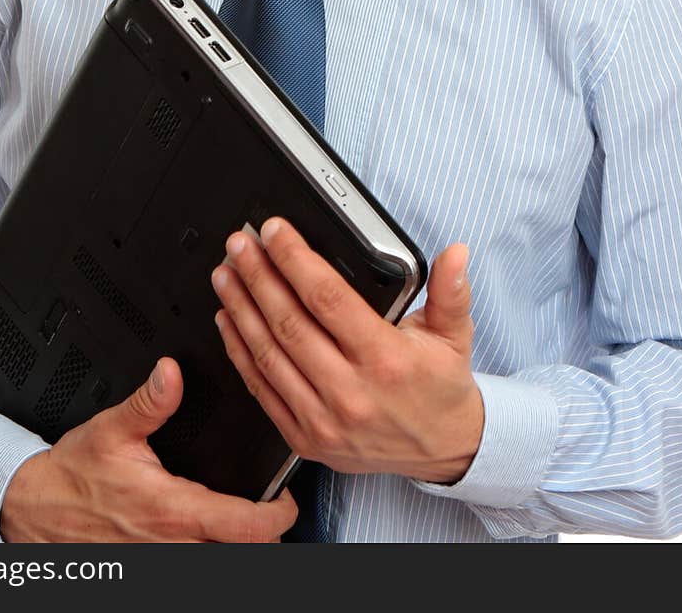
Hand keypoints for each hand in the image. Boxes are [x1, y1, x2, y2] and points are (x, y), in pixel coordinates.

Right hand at [0, 357, 297, 541]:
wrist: (33, 512)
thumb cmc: (72, 475)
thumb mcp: (111, 429)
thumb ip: (149, 403)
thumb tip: (172, 372)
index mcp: (172, 509)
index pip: (247, 526)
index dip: (279, 516)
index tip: (288, 498)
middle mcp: (173, 544)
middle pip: (245, 553)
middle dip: (267, 533)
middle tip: (273, 504)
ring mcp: (163, 562)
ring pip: (222, 563)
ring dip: (240, 543)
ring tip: (248, 515)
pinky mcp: (151, 568)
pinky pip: (196, 565)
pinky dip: (211, 549)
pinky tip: (213, 530)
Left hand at [210, 218, 483, 484]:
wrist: (443, 450)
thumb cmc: (442, 387)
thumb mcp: (455, 334)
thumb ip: (451, 290)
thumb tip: (455, 254)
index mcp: (386, 360)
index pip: (327, 299)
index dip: (295, 260)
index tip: (274, 231)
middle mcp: (351, 393)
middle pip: (289, 323)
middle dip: (258, 276)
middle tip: (239, 244)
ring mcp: (324, 421)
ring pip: (269, 355)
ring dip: (240, 309)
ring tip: (226, 275)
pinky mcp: (306, 439)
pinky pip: (262, 391)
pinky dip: (240, 353)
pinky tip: (228, 321)